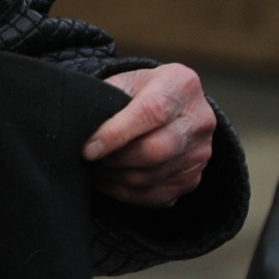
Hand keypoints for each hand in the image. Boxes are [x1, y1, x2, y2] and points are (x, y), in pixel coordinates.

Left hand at [87, 62, 214, 206]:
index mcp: (181, 85)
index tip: (87, 149)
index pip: (151, 112)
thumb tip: (78, 128)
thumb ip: (106, 100)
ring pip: (150, 177)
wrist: (170, 108)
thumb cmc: (139, 93)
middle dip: (115, 159)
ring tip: (97, 167)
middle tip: (91, 158)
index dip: (115, 134)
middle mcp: (199, 119)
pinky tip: (110, 179)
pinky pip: (154, 195)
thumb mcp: (124, 82)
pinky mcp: (192, 178)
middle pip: (154, 151)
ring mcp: (200, 152)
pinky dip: (125, 192)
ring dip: (115, 177)